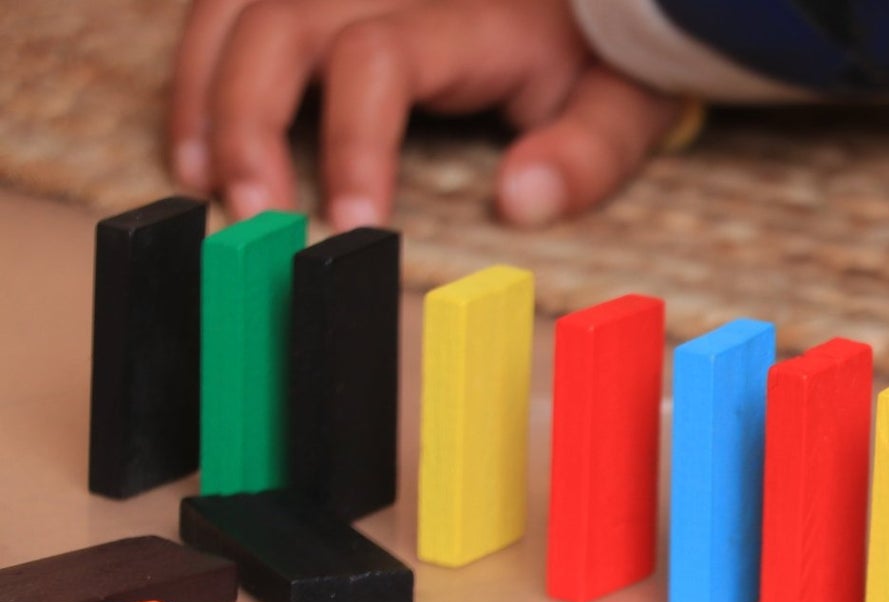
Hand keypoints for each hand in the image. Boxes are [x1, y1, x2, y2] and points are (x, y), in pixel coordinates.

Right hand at [170, 0, 688, 228]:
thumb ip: (584, 155)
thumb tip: (519, 203)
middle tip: (250, 213)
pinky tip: (199, 131)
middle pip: (281, 24)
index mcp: (465, 15)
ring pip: (236, 5)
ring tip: (199, 176)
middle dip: (249, 120)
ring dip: (206, 89)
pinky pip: (235, 2)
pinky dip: (203, 59)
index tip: (349, 222)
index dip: (353, 143)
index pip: (377, 59)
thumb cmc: (598, 56)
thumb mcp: (620, 104)